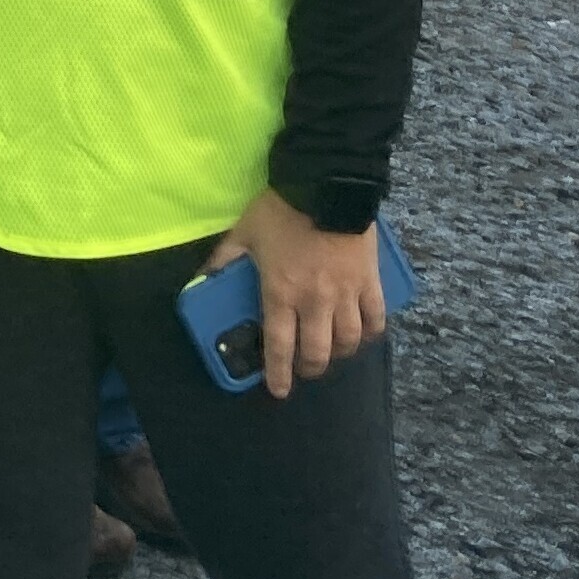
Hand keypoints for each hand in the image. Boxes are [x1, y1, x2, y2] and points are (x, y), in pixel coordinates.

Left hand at [204, 190, 385, 398]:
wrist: (327, 187)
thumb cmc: (281, 211)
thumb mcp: (242, 234)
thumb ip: (222, 260)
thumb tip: (201, 280)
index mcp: (281, 293)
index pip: (279, 346)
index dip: (278, 373)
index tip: (278, 391)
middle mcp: (315, 302)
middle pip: (318, 352)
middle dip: (310, 368)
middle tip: (304, 369)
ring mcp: (347, 295)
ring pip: (349, 342)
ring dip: (339, 354)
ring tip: (330, 352)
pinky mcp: (370, 283)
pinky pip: (376, 320)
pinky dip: (370, 333)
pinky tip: (362, 335)